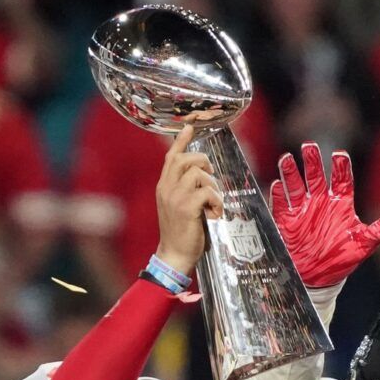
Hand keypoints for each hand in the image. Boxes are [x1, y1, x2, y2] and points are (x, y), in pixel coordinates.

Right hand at [153, 123, 218, 277]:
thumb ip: (184, 187)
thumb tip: (202, 172)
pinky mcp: (186, 207)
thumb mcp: (178, 204)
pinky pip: (207, 191)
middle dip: (204, 164)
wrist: (174, 254)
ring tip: (212, 203)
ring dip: (212, 186)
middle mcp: (166, 187)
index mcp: (164, 185)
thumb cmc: (181, 231)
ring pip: (198, 173)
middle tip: (211, 180)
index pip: (171, 156)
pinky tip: (214, 214)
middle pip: (187, 159)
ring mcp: (175, 197)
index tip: (191, 125)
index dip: (182, 139)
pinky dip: (216, 201)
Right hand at [269, 143, 379, 287]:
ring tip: (286, 159)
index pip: (341, 180)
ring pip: (295, 186)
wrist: (318, 279)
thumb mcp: (361, 247)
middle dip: (312, 161)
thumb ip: (374, 233)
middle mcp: (320, 203)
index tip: (339, 155)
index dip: (340, 167)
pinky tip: (276, 185)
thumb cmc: (341, 260)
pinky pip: (280, 205)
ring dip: (290, 172)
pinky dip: (278, 195)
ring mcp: (302, 211)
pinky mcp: (286, 222)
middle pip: (316, 176)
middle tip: (309, 147)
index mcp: (340, 204)